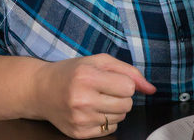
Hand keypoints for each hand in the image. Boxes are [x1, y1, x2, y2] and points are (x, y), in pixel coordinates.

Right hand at [34, 53, 155, 138]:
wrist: (41, 90)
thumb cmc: (73, 72)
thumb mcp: (99, 61)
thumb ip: (129, 71)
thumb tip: (152, 89)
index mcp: (88, 76)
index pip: (128, 86)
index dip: (123, 82)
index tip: (111, 79)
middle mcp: (82, 99)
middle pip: (127, 104)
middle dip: (121, 96)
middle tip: (105, 89)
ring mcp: (80, 119)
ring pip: (120, 118)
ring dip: (114, 108)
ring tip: (97, 99)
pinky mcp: (79, 134)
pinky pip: (110, 130)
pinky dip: (105, 120)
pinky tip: (92, 110)